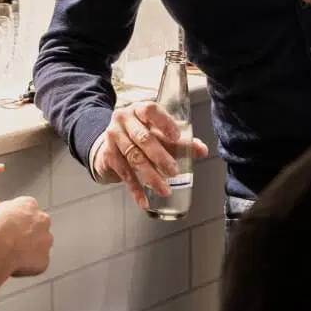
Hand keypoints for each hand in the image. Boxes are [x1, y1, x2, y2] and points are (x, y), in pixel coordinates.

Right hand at [0, 196, 52, 282]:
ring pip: (40, 246)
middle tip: (10, 244)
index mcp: (29, 204)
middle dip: (27, 235)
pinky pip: (37, 264)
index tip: (9, 229)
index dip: (17, 222)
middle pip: (37, 227)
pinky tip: (13, 266)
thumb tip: (0, 219)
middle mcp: (42, 219)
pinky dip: (28, 267)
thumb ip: (2, 214)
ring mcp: (46, 240)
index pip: (28, 210)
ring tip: (10, 257)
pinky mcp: (44, 259)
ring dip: (29, 251)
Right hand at [94, 103, 208, 210]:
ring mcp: (113, 137)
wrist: (109, 145)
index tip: (176, 136)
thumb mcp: (159, 134)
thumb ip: (180, 142)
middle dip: (160, 156)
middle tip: (174, 171)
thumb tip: (203, 150)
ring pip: (134, 158)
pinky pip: (124, 174)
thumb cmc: (140, 135)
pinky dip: (135, 189)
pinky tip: (144, 201)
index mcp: (139, 109)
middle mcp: (123, 120)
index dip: (164, 122)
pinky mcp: (108, 156)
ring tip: (165, 190)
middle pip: (143, 138)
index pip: (150, 110)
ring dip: (151, 176)